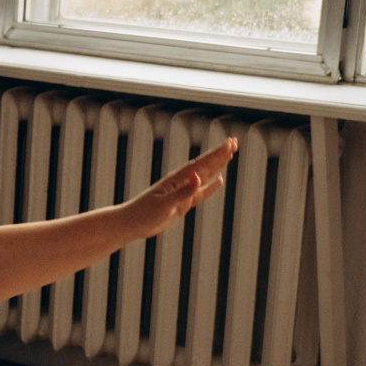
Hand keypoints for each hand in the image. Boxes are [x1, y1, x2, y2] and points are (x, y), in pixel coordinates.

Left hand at [121, 137, 236, 240]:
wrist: (131, 223)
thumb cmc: (145, 213)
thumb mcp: (165, 204)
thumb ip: (183, 192)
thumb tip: (198, 177)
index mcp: (178, 180)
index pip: (202, 164)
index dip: (217, 154)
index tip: (230, 142)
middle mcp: (182, 183)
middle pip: (206, 165)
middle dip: (220, 154)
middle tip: (234, 141)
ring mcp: (183, 192)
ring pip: (205, 176)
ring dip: (217, 165)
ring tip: (230, 154)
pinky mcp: (182, 204)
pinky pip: (201, 193)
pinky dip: (211, 186)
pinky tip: (219, 180)